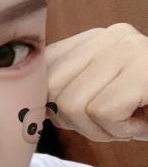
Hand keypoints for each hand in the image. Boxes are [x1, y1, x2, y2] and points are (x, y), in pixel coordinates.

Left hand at [45, 23, 147, 141]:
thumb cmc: (147, 110)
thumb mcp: (104, 96)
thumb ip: (68, 91)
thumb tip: (31, 109)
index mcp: (95, 39)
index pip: (43, 67)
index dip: (53, 104)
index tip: (85, 117)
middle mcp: (111, 35)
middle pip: (52, 88)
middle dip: (76, 122)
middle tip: (112, 124)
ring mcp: (128, 50)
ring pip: (73, 105)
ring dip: (100, 129)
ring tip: (129, 123)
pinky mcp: (144, 71)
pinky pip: (102, 113)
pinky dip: (119, 131)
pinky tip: (141, 123)